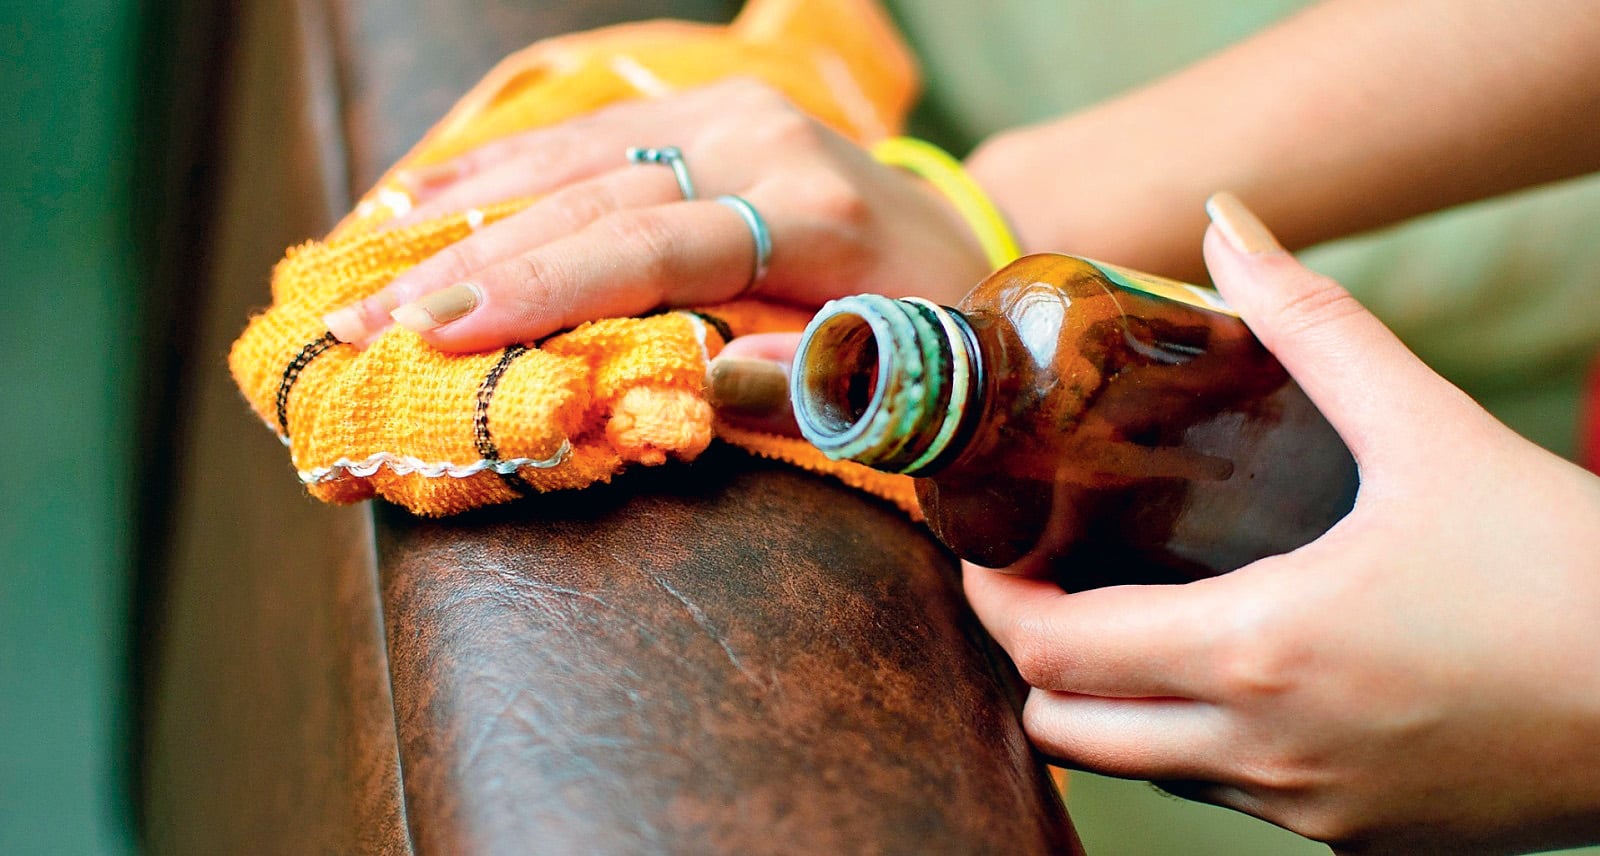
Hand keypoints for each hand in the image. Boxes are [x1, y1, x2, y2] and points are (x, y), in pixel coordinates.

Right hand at [321, 79, 988, 351]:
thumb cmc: (934, 333)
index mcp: (814, 214)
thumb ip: (814, 384)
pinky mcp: (706, 108)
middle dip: (470, 265)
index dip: (544, 291)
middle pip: (593, 200)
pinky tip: (418, 194)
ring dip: (460, 213)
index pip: (654, 246)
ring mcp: (731, 113)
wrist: (963, 246)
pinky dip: (497, 166)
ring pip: (571, 155)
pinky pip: (584, 132)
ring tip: (359, 268)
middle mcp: (765, 143)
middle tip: (361, 325)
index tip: (439, 335)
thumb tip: (707, 387)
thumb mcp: (905, 377)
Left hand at [964, 193, 1599, 853]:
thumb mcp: (1431, 429)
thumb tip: (1231, 223)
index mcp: (1256, 651)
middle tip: (1037, 587)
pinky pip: (1232, 798)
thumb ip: (1314, 323)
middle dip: (1031, 661)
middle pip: (1067, 731)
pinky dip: (1194, 742)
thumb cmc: (1565, 571)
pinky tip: (1235, 673)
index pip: (1051, 654)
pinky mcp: (1363, 843)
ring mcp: (1311, 813)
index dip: (991, 605)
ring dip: (1109, 704)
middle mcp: (1264, 751)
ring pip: (1145, 769)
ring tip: (1121, 620)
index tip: (979, 553)